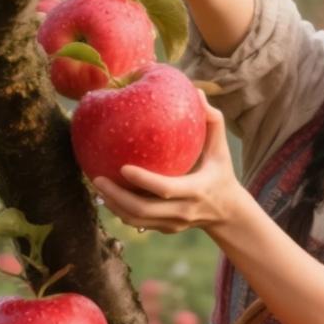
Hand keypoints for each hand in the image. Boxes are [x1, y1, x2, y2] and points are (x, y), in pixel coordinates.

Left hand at [92, 97, 242, 235]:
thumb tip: (198, 93)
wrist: (227, 212)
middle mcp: (183, 211)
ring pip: (136, 220)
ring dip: (113, 205)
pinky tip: (107, 196)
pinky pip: (138, 223)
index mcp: (196, 190)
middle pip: (143, 209)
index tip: (123, 166)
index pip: (166, 188)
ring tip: (97, 185)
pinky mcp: (166, 229)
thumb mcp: (221, 148)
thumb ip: (213, 121)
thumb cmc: (221, 171)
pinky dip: (120, 211)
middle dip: (116, 196)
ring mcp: (173, 223)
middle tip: (97, 178)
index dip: (143, 180)